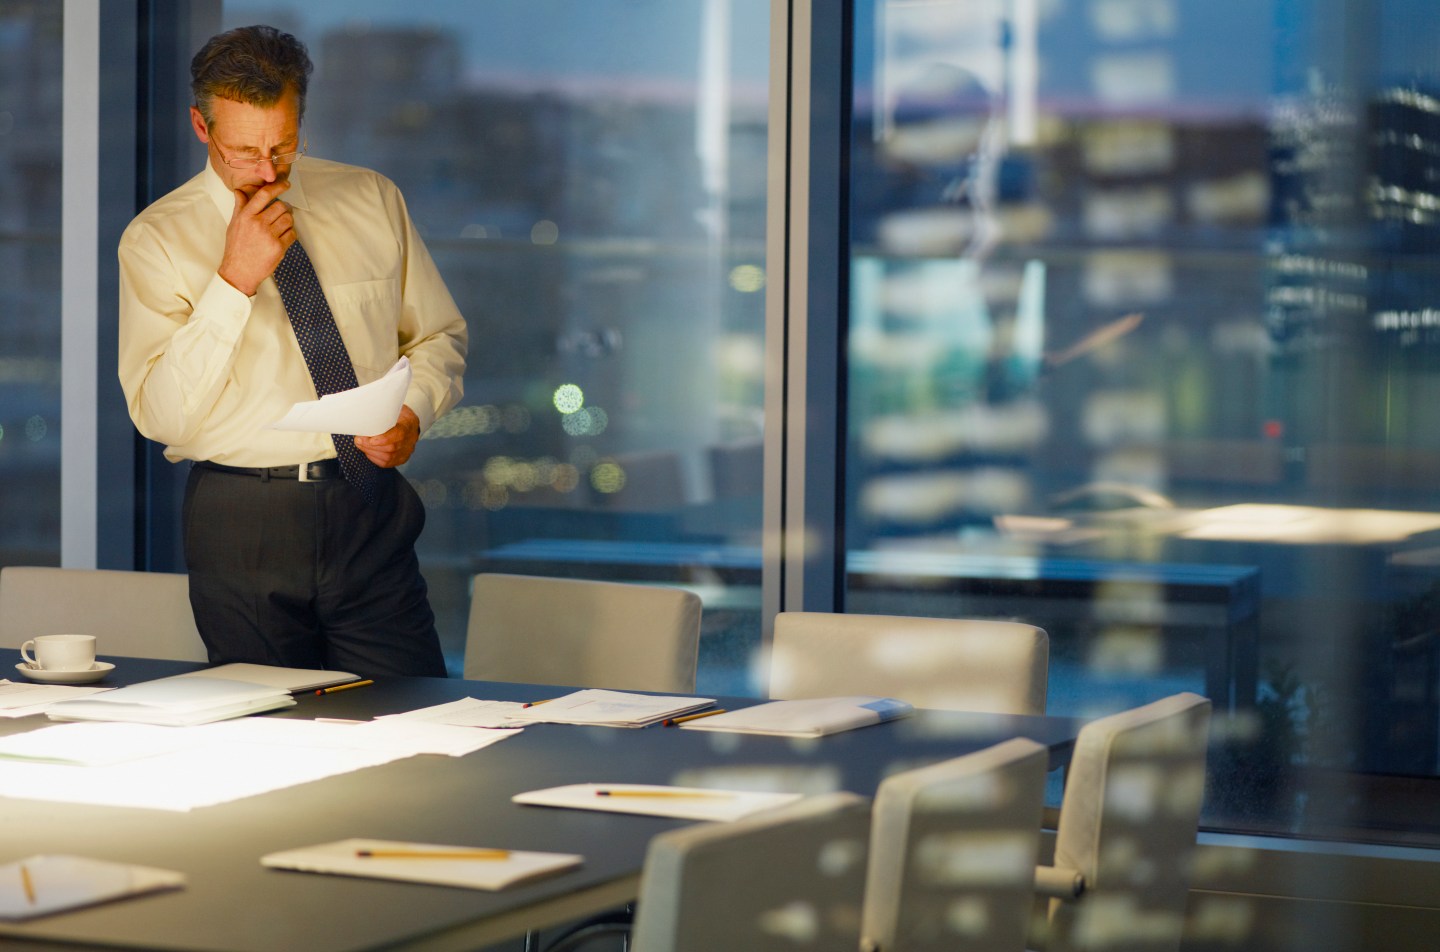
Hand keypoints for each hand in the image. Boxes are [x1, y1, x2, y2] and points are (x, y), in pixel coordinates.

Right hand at [218, 181, 294, 295]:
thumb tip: (240, 190)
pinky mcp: (278, 247)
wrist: (239, 271)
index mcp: (246, 216)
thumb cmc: (236, 247)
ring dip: (288, 221)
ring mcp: (269, 236)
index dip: (277, 187)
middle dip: (284, 209)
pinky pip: (292, 234)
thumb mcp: (234, 224)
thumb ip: (240, 206)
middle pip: (281, 206)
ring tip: (280, 227)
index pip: (263, 195)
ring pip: (288, 219)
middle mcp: (258, 223)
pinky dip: (290, 234)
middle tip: (281, 214)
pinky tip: (282, 238)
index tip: (286, 185)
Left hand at [355, 404, 420, 467]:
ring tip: (360, 444)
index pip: (399, 434)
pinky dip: (374, 457)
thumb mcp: (392, 409)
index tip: (371, 439)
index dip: (384, 439)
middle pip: (391, 448)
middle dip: (371, 445)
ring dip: (370, 451)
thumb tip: (362, 414)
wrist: (409, 423)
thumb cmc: (397, 414)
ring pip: (388, 457)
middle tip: (358, 440)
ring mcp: (407, 451)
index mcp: (409, 424)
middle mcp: (411, 440)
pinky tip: (368, 451)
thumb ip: (381, 413)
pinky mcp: (402, 459)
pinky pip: (386, 463)